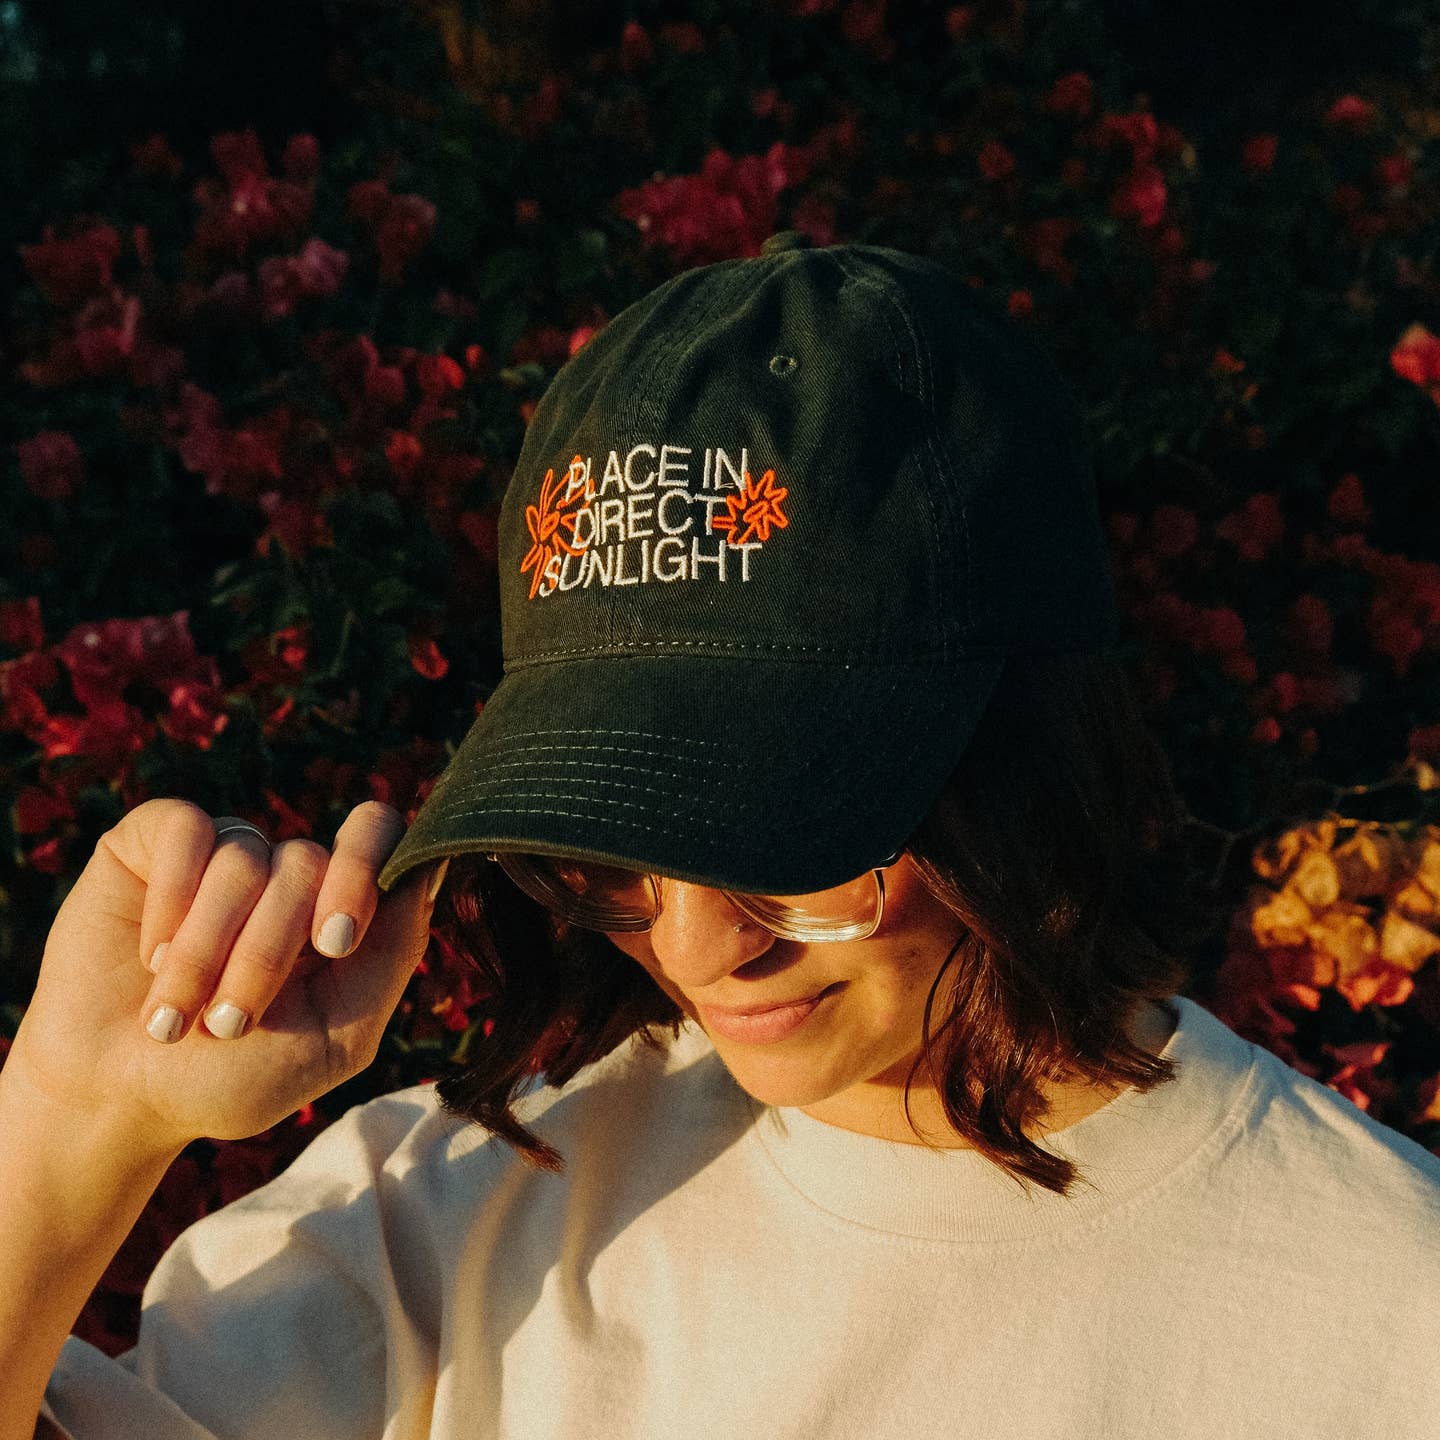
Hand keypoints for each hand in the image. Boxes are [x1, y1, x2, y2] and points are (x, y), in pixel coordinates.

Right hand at [5, 798, 446, 1153]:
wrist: (117, 1099)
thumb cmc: (230, 1076)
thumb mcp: (335, 1038)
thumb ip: (391, 957)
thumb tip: (429, 871)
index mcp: (338, 908)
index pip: (379, 834)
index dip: (362, 872)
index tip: (334, 942)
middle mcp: (286, 871)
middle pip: (307, 862)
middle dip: (265, 955)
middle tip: (229, 1024)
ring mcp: (224, 851)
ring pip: (243, 859)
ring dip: (207, 952)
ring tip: (173, 1015)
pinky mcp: (154, 841)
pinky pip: (185, 831)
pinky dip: (168, 903)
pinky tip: (150, 956)